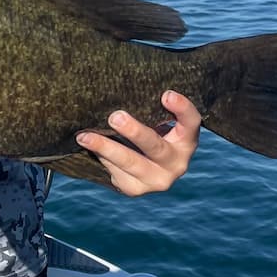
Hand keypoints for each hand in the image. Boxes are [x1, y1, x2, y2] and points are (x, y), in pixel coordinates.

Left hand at [76, 92, 200, 195]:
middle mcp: (177, 163)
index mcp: (186, 140)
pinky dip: (101, 156)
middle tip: (115, 117)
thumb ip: (150, 108)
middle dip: (134, 132)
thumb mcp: (157, 121)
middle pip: (156, 147)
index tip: (166, 94)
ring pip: (131, 162)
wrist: (144, 168)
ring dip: (106, 148)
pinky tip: (87, 144)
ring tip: (85, 136)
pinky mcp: (136, 189)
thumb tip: (120, 87)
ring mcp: (157, 179)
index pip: (191, 123)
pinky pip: (116, 172)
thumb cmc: (150, 132)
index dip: (182, 109)